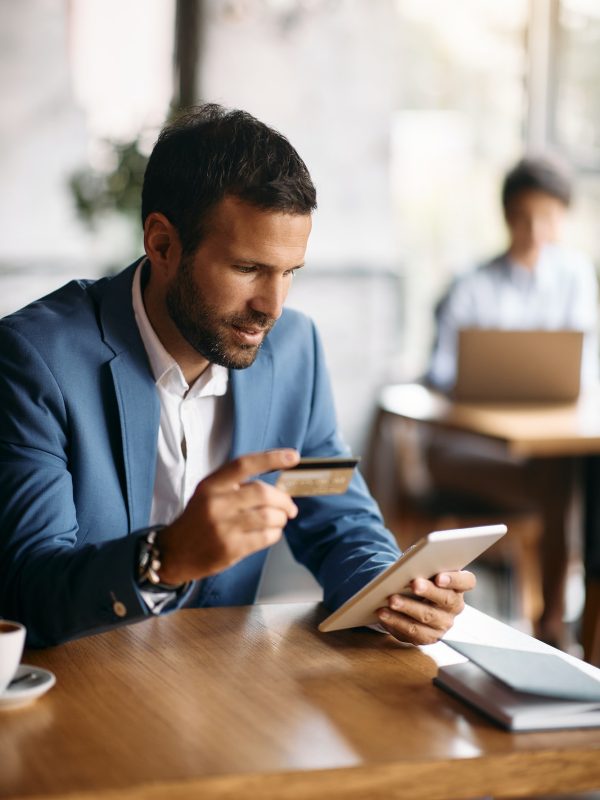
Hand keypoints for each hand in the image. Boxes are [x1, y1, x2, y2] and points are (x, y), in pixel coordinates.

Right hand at [156, 449, 299, 583]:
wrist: (173, 553)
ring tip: (279, 520)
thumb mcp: (208, 494)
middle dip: (284, 500)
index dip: (271, 458)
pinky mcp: (231, 549)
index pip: (244, 464)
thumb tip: (276, 485)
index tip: (292, 456)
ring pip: (269, 516)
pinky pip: (266, 537)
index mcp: (211, 485)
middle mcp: (216, 503)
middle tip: (289, 507)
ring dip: (281, 518)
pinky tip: (270, 532)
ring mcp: (223, 527)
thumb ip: (236, 486)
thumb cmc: (197, 520)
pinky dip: (275, 533)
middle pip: (263, 493)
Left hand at [375, 570, 475, 644]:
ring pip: (427, 617)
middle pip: (446, 599)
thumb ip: (423, 563)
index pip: (467, 581)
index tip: (439, 576)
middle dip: (428, 591)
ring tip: (391, 600)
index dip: (455, 579)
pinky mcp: (428, 637)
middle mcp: (454, 606)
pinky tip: (383, 613)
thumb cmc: (418, 576)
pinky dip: (396, 621)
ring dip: (408, 607)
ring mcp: (443, 624)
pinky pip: (412, 632)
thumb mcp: (422, 567)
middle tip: (414, 584)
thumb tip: (411, 563)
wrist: (409, 597)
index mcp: (458, 586)